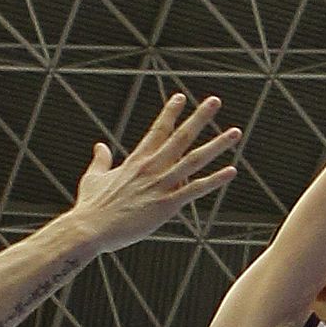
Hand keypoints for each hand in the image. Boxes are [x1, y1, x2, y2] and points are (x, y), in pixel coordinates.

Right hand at [68, 94, 239, 252]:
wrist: (89, 229)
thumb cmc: (91, 207)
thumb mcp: (93, 178)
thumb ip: (100, 160)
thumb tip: (100, 145)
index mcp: (136, 160)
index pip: (158, 130)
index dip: (170, 113)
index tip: (181, 97)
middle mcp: (151, 168)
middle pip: (181, 137)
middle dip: (199, 118)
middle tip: (215, 101)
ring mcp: (160, 185)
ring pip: (195, 160)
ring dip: (217, 145)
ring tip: (236, 132)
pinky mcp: (166, 205)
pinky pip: (195, 190)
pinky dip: (214, 180)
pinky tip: (231, 171)